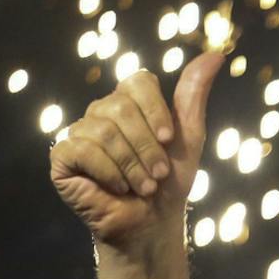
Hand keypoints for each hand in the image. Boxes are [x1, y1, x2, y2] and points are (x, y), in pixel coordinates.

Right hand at [50, 53, 225, 249]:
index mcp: (128, 102)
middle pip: (120, 107)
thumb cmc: (168, 183)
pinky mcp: (62, 157)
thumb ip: (194, 95)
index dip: (155, 111)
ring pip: (103, 130)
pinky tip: (117, 188)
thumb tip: (216, 55)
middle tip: (158, 174)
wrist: (151, 223)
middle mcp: (101, 112)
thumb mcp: (188, 137)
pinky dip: (107, 172)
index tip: (169, 141)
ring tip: (143, 186)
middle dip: (146, 146)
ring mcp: (78, 132)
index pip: (138, 81)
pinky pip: (81, 149)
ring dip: (131, 164)